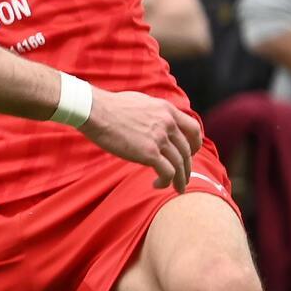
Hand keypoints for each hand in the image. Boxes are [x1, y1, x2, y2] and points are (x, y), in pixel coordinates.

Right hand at [79, 88, 202, 189]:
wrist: (95, 110)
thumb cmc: (110, 106)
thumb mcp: (140, 102)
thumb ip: (153, 112)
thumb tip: (152, 120)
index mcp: (167, 110)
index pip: (193, 129)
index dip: (195, 144)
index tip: (190, 154)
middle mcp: (168, 123)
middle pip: (187, 150)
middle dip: (187, 167)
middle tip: (184, 177)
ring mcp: (160, 138)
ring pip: (180, 164)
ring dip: (180, 179)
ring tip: (177, 189)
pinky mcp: (149, 153)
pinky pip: (168, 172)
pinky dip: (166, 182)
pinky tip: (157, 185)